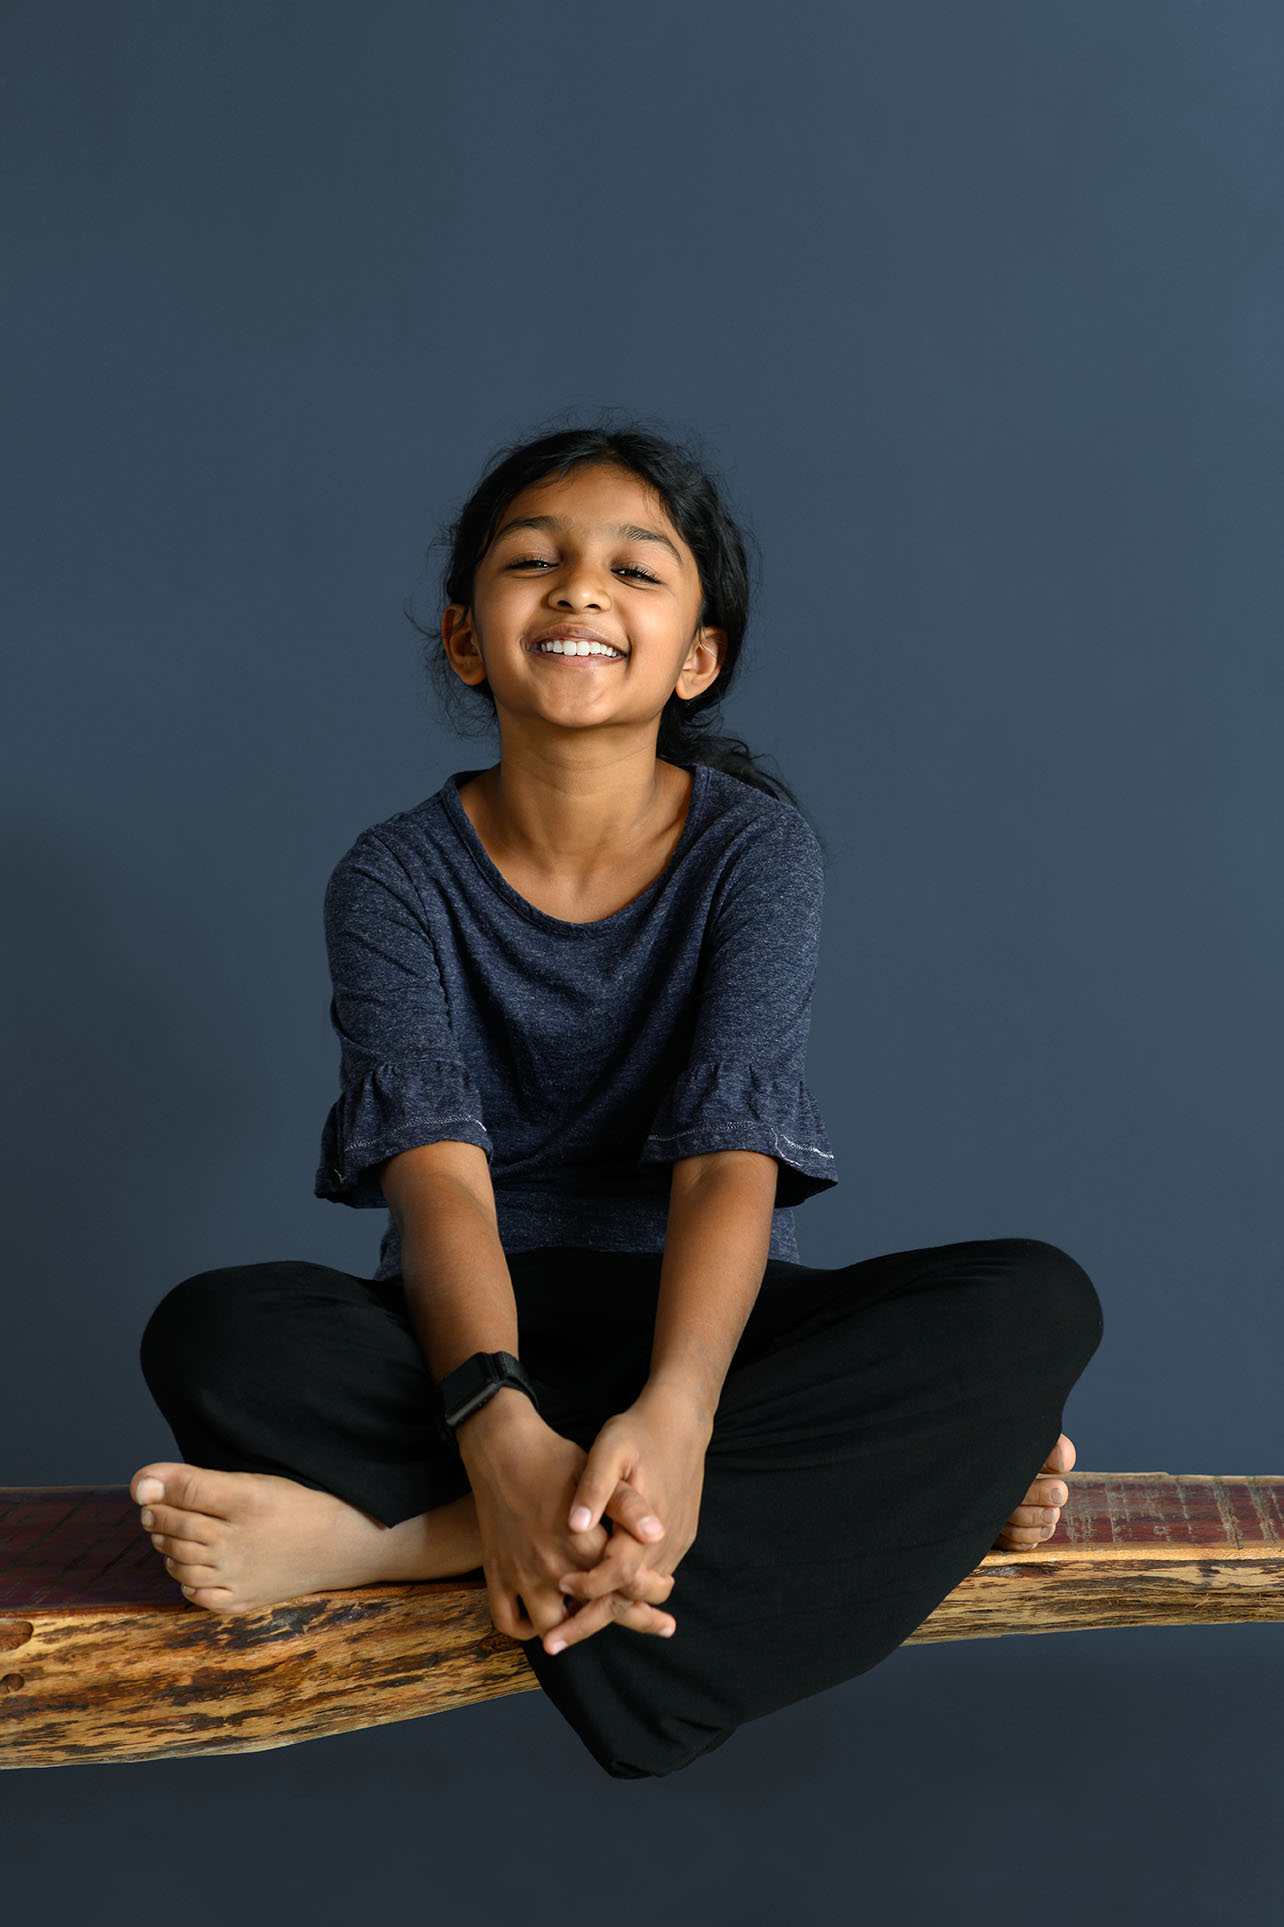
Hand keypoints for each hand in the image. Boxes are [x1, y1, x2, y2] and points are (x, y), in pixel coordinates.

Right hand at [457, 1392, 677, 1652]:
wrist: (502, 1449)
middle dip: (629, 1619)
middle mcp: (550, 1566)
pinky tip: (547, 1619)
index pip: (621, 1584)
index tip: (664, 1595)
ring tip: (598, 1620)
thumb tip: (658, 1534)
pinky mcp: (496, 1574)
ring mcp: (520, 1575)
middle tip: (658, 1624)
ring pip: (550, 1627)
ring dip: (573, 1629)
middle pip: (593, 1612)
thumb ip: (628, 1506)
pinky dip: (524, 1627)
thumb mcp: (599, 1472)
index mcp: (579, 1543)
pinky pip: (507, 1620)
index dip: (648, 1594)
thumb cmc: (556, 1460)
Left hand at [541, 1379, 712, 1655]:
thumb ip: (595, 1488)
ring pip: (637, 1595)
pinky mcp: (677, 1543)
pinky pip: (648, 1580)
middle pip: (624, 1600)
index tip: (559, 1587)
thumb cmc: (639, 1433)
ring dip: (605, 1614)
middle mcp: (662, 1546)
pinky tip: (600, 1598)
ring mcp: (673, 1548)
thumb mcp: (611, 1448)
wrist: (683, 1421)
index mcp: (643, 1526)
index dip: (585, 1587)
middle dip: (587, 1624)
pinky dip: (624, 1595)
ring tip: (568, 1629)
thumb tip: (575, 1525)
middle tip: (551, 1645)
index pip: (614, 1576)